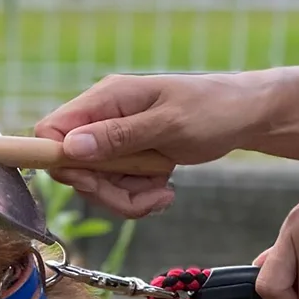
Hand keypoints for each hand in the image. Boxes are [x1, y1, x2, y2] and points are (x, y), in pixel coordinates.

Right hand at [35, 71, 272, 215]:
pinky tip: (165, 191)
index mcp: (107, 99)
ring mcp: (116, 140)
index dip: (60, 161)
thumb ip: (118, 136)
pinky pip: (118, 189)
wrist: (246, 116)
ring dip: (128, 199)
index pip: (52, 130)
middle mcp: (105, 118)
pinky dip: (139, 198)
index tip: (91, 180)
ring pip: (97, 185)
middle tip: (144, 195)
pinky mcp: (130, 158)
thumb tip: (70, 146)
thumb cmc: (213, 109)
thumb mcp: (168, 124)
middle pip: (74, 168)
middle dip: (106, 191)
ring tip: (164, 193)